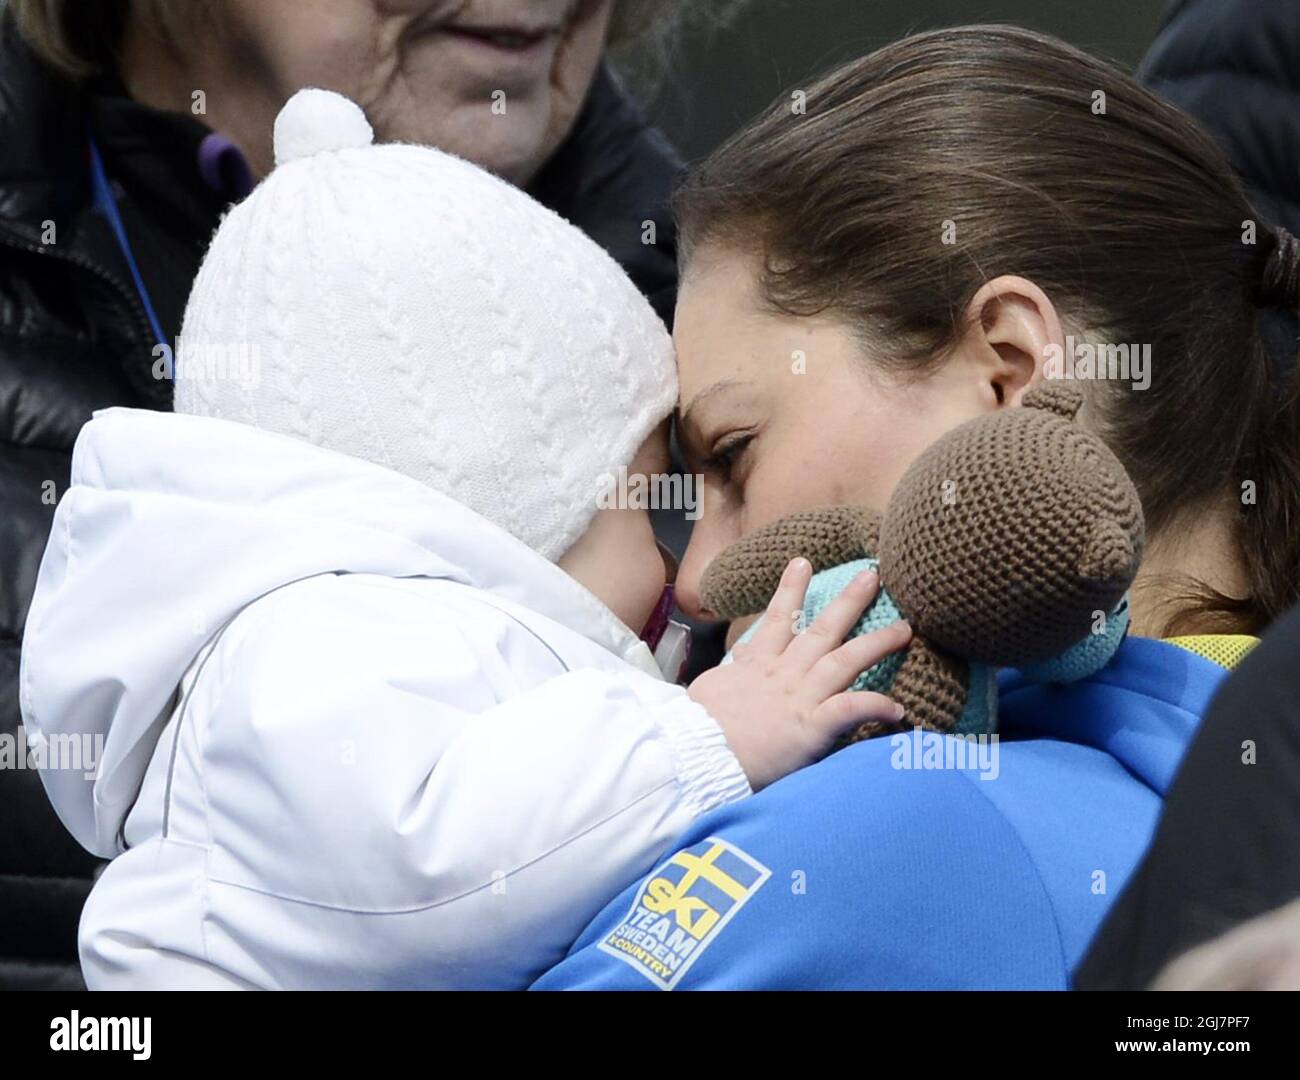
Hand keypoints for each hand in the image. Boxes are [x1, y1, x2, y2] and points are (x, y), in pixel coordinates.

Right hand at [688, 557, 911, 790]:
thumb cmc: (698, 727)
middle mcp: (782, 674)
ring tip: (904, 628)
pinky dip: (875, 705)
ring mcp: (799, 697)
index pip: (776, 619)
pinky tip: (899, 708)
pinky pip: (850, 709)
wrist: (696, 752)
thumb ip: (733, 673)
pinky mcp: (811, 727)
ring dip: (876, 642)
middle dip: (849, 601)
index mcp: (755, 666)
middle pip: (821, 630)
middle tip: (872, 575)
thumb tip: (740, 658)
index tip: (803, 562)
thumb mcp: (709, 690)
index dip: (791, 589)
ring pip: (845, 660)